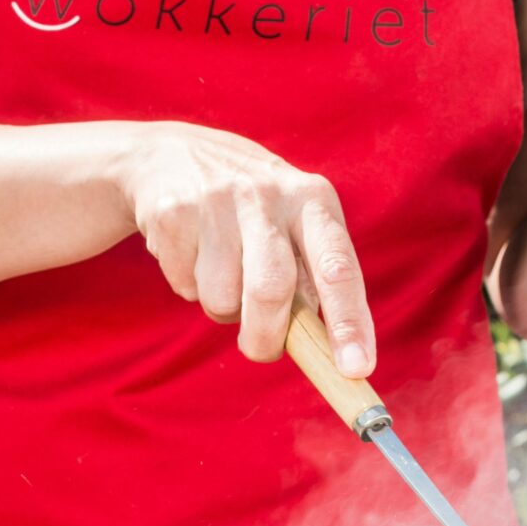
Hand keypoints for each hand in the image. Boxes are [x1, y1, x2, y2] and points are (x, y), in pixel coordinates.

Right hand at [119, 122, 375, 375]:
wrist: (170, 156)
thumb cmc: (250, 211)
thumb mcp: (292, 225)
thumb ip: (312, 280)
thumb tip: (329, 355)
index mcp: (312, 200)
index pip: (339, 266)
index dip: (349, 322)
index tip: (356, 369)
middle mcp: (268, 194)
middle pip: (271, 290)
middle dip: (265, 336)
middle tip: (261, 348)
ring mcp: (217, 200)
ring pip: (221, 297)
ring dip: (223, 309)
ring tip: (222, 276)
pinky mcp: (173, 213)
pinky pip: (185, 285)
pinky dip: (190, 288)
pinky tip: (193, 255)